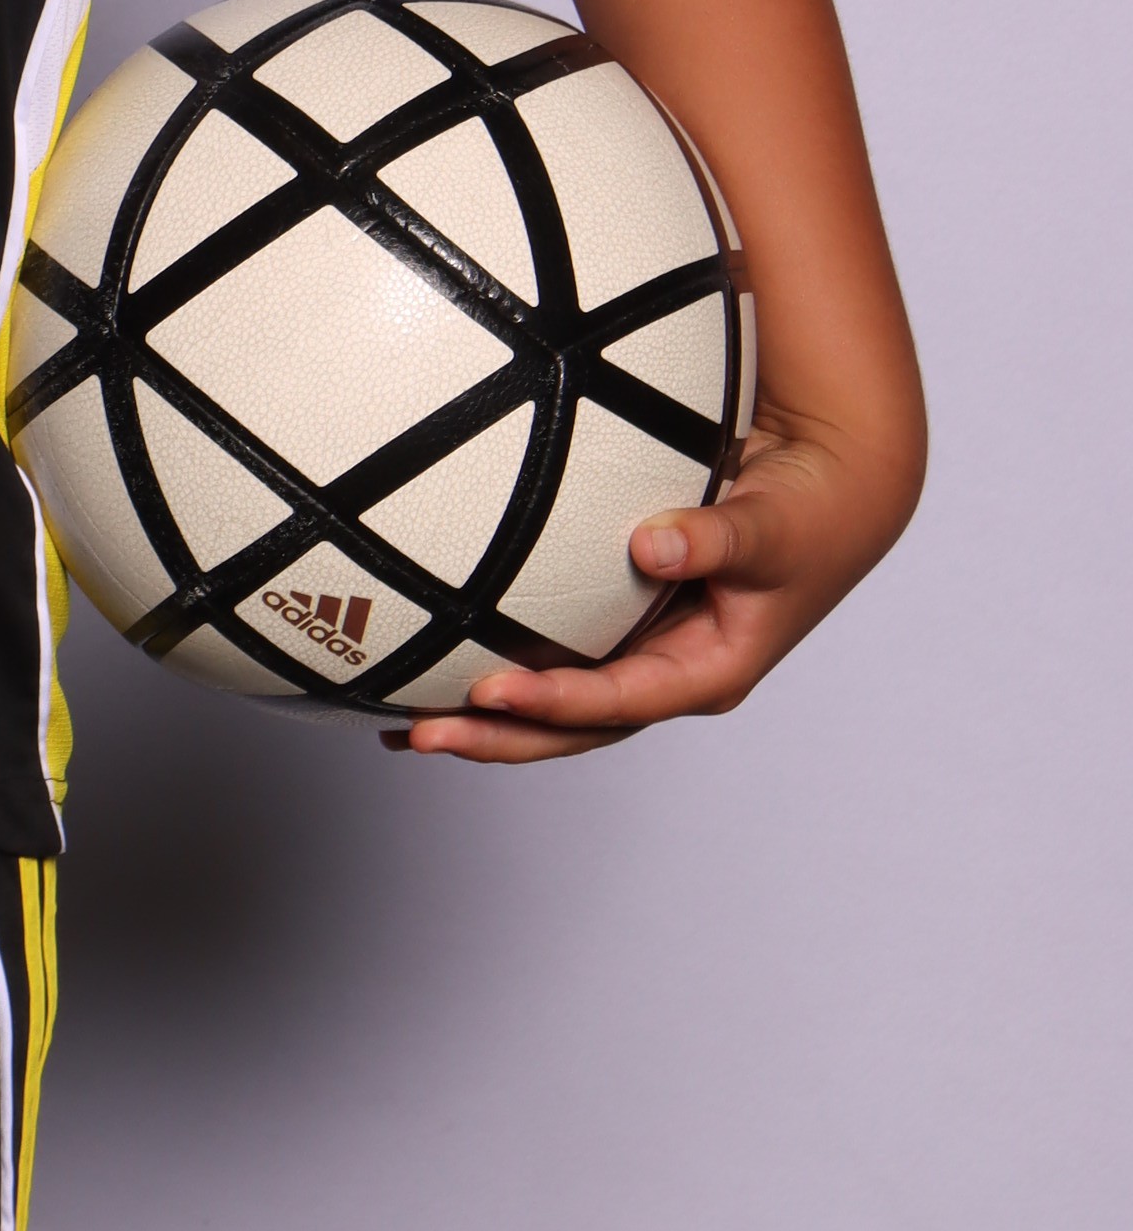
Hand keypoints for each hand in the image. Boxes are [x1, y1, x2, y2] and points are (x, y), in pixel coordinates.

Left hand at [386, 399, 917, 761]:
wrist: (826, 494)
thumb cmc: (806, 512)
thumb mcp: (772, 526)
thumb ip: (718, 537)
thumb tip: (654, 544)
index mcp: (708, 670)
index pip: (620, 700)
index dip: (556, 703)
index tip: (491, 692)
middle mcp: (669, 672)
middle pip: (574, 727)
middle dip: (499, 736)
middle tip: (420, 735)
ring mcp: (645, 653)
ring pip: (558, 705)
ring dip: (487, 717)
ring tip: (403, 727)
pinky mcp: (624, 624)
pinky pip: (556, 654)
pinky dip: (501, 663)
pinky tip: (436, 656)